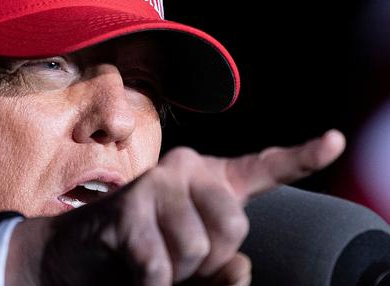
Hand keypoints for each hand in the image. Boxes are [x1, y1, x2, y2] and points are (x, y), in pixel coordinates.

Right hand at [6, 130, 345, 285]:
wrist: (78, 255)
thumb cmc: (143, 254)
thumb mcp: (193, 266)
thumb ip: (225, 268)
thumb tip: (242, 265)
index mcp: (208, 179)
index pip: (263, 167)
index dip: (302, 157)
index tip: (336, 142)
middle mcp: (184, 168)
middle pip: (234, 224)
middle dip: (210, 259)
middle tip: (177, 259)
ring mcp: (154, 184)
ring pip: (197, 248)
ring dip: (176, 273)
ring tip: (151, 260)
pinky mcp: (126, 209)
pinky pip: (160, 264)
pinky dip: (152, 283)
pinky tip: (135, 272)